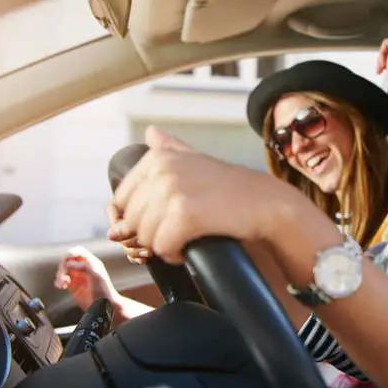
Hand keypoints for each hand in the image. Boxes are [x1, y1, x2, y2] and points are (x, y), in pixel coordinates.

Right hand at [54, 246, 120, 310]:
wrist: (104, 306)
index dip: (71, 253)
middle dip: (63, 267)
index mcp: (91, 262)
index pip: (78, 251)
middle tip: (63, 276)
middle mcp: (84, 268)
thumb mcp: (96, 275)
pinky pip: (61, 280)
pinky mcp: (72, 286)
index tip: (66, 259)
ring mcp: (78, 276)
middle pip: (68, 260)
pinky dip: (58, 282)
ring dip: (59, 275)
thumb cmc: (103, 291)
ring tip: (62, 283)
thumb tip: (68, 263)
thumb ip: (83, 266)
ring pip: (63, 270)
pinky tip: (61, 286)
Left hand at [111, 126, 304, 264]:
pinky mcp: (185, 215)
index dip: (136, 219)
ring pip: (144, 236)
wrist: (266, 203)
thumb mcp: (198, 160)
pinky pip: (162, 247)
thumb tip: (151, 132)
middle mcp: (162, 170)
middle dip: (149, 235)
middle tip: (175, 234)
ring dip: (162, 246)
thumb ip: (171, 148)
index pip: (121, 200)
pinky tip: (188, 248)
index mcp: (158, 158)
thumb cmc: (232, 188)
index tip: (158, 224)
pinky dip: (173, 255)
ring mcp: (173, 191)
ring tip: (184, 239)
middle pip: (130, 221)